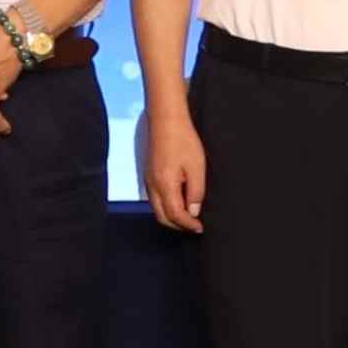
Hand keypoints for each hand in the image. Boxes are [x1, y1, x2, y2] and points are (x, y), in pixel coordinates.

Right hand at [141, 106, 207, 232]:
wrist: (166, 120)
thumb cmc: (183, 140)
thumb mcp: (196, 168)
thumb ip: (195, 193)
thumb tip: (193, 212)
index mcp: (165, 186)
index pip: (175, 215)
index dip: (188, 225)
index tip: (200, 228)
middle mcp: (153, 186)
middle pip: (162, 217)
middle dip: (178, 226)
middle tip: (193, 226)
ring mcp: (148, 180)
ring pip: (157, 209)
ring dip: (171, 217)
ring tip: (188, 216)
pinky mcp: (148, 174)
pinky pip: (154, 199)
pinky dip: (166, 206)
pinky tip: (178, 200)